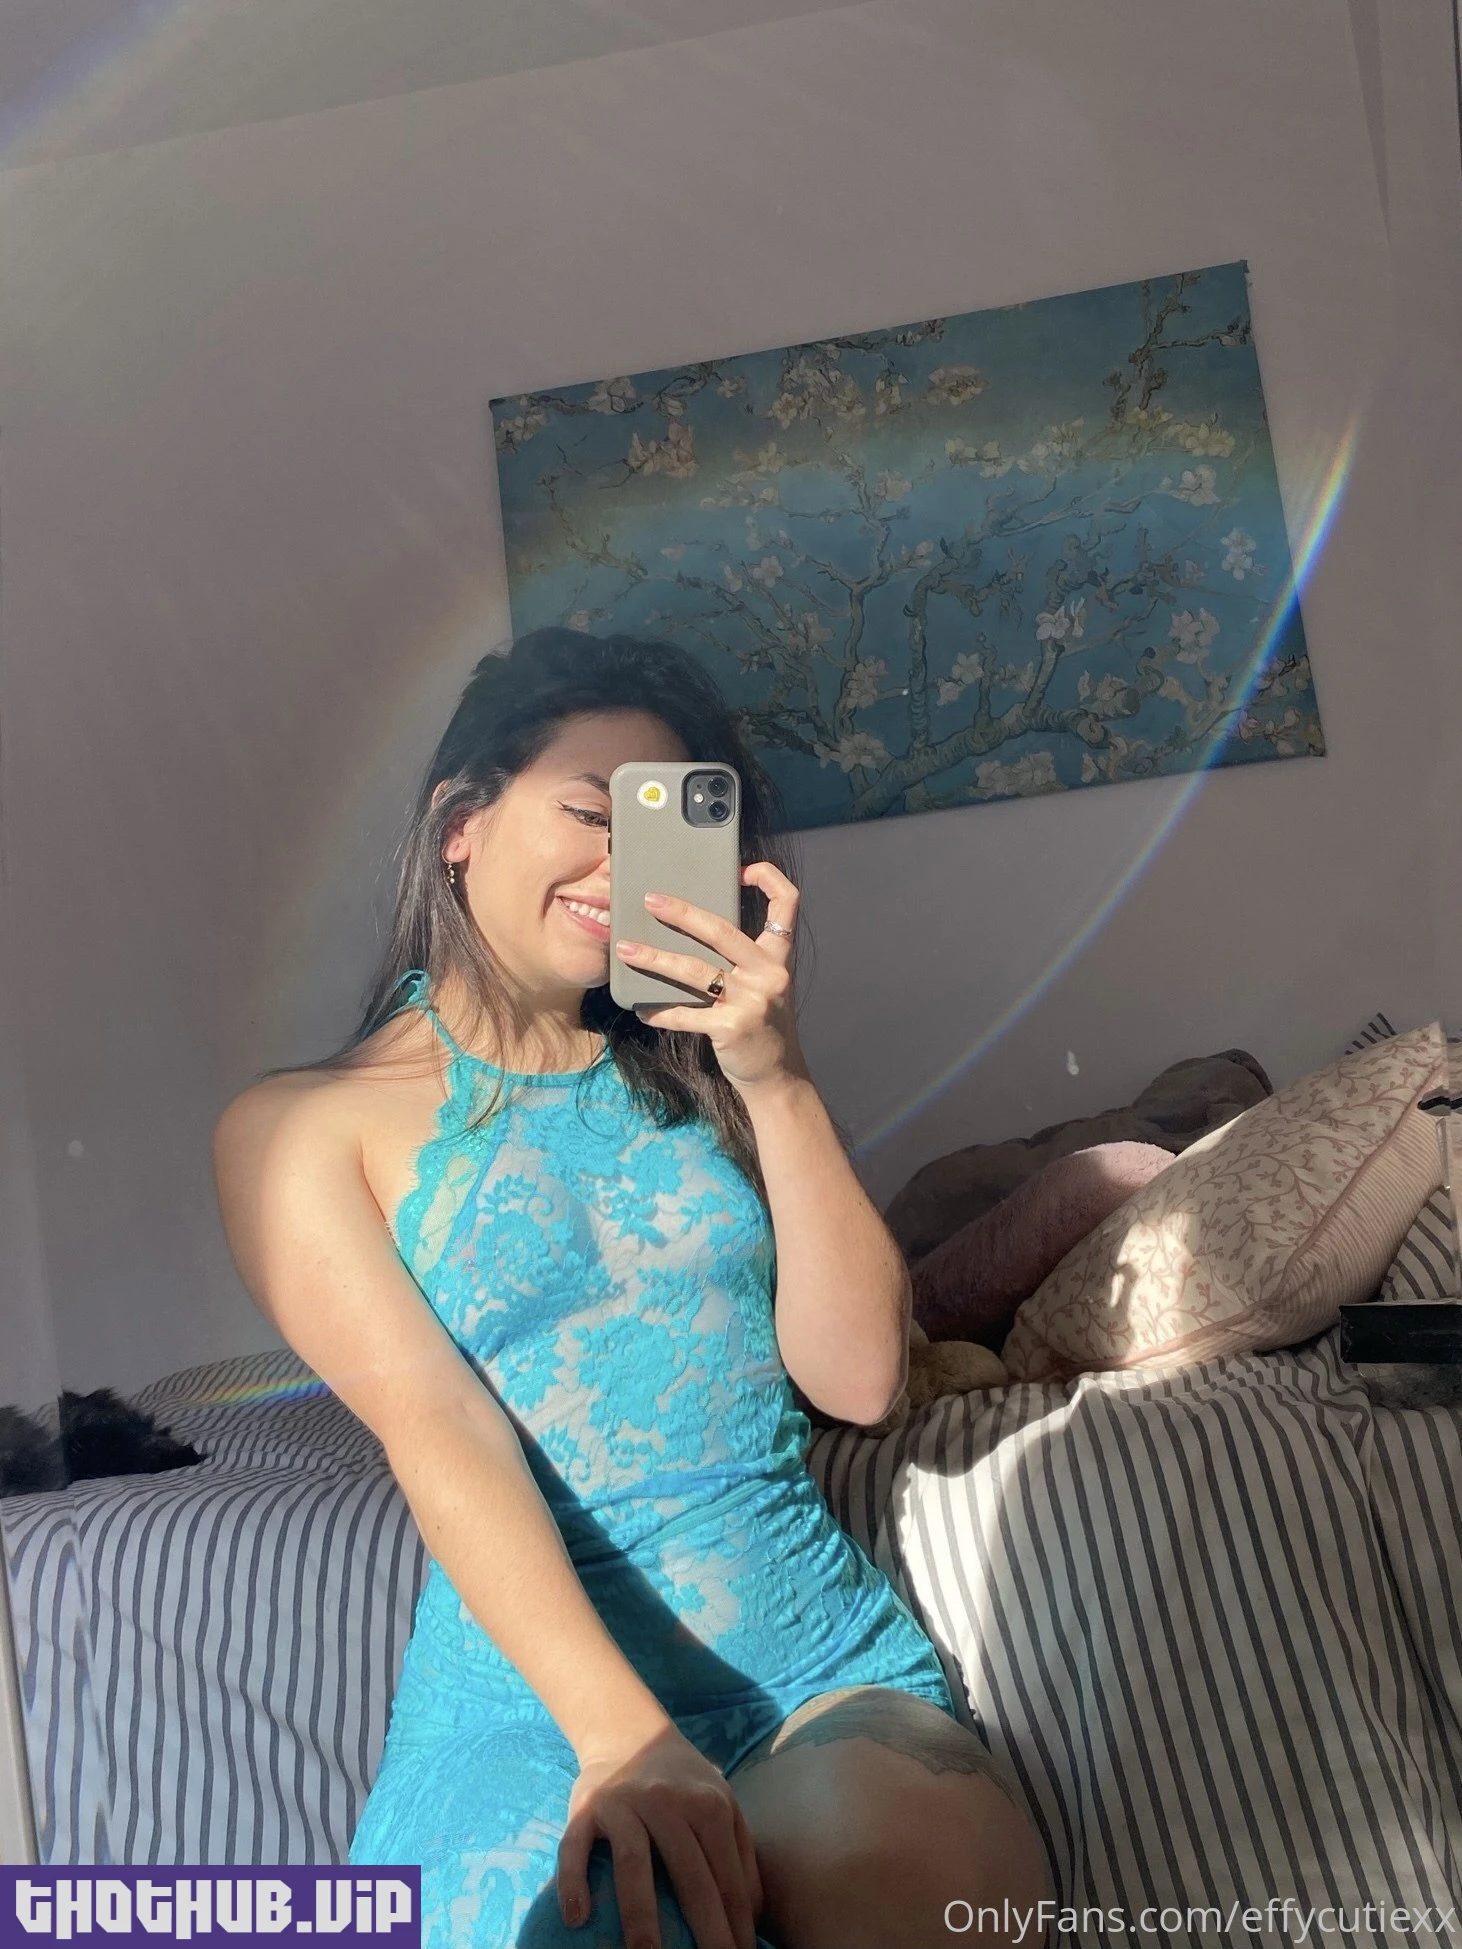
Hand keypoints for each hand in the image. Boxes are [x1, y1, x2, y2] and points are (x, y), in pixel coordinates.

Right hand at [558, 1720, 763, 1948]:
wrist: (628, 1733)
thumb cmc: (682, 1784)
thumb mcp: (721, 1804)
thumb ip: (741, 1854)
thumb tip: (750, 1918)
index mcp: (708, 1805)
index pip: (726, 1878)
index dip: (735, 1925)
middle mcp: (667, 1802)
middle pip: (689, 1875)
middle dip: (704, 1930)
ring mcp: (624, 1804)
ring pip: (633, 1863)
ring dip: (640, 1915)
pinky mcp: (586, 1808)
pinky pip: (574, 1847)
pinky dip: (573, 1881)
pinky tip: (576, 1918)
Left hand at [615, 861, 806, 1095]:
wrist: (777, 1076)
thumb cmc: (763, 1025)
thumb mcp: (765, 985)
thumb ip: (743, 959)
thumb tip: (692, 931)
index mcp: (777, 957)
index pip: (786, 903)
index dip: (767, 878)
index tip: (741, 869)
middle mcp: (768, 973)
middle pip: (721, 930)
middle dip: (681, 913)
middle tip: (649, 901)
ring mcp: (751, 1000)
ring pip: (694, 970)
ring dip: (654, 959)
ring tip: (625, 949)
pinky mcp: (731, 1027)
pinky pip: (686, 1015)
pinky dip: (660, 1011)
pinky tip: (641, 1008)